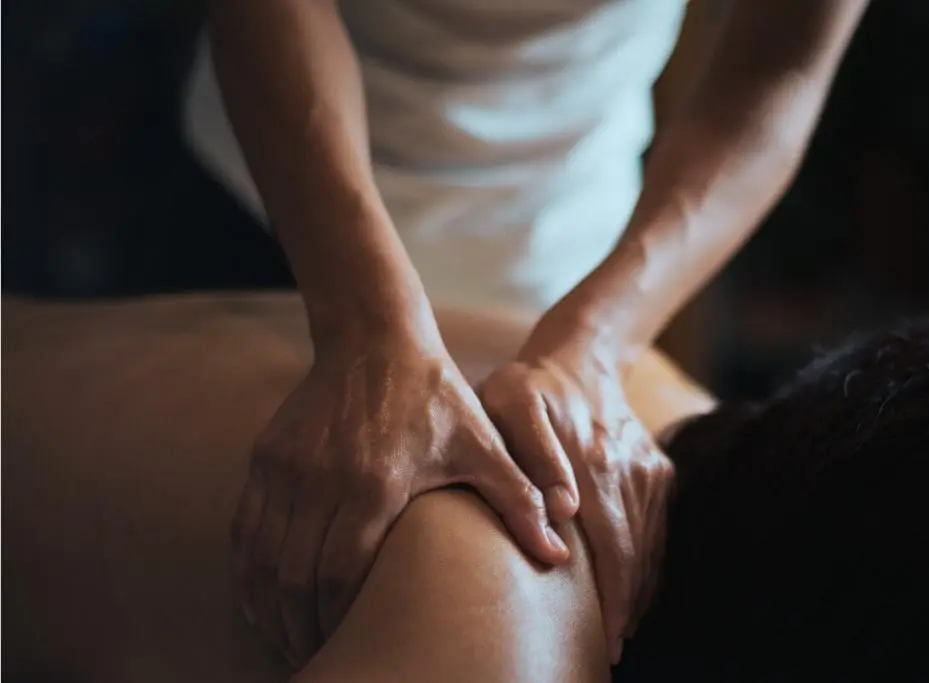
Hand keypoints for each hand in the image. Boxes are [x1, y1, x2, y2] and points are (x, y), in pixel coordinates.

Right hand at [232, 332, 569, 665]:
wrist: (375, 338)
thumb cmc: (435, 395)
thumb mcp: (483, 445)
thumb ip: (519, 500)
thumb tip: (555, 554)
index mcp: (376, 483)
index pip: (342, 572)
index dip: (339, 616)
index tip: (351, 639)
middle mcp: (322, 479)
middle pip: (296, 576)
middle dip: (303, 623)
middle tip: (317, 649)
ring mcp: (287, 467)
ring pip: (263, 559)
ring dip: (269, 605)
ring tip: (286, 635)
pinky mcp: (267, 456)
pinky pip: (245, 528)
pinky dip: (247, 570)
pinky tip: (259, 594)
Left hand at [479, 329, 674, 663]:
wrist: (579, 356)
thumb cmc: (529, 387)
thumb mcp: (511, 404)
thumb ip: (533, 456)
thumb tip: (564, 512)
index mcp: (595, 461)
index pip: (611, 546)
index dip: (611, 596)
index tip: (604, 636)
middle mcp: (630, 471)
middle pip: (635, 554)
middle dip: (626, 607)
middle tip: (610, 650)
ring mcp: (649, 471)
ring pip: (650, 544)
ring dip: (639, 590)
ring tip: (621, 630)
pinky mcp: (658, 471)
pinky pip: (657, 527)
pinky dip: (649, 562)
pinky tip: (636, 590)